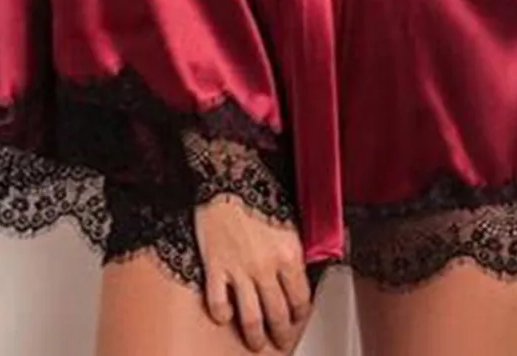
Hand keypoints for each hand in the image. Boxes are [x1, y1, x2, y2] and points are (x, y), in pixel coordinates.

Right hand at [194, 194, 312, 351]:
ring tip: (256, 342)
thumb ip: (294, 247)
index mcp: (289, 253)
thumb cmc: (257, 190)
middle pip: (278, 314)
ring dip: (255, 336)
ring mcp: (240, 270)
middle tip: (281, 341)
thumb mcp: (288, 217)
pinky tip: (224, 316)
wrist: (226, 177)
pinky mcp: (216, 268)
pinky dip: (221, 315)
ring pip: (251, 318)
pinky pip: (218, 303)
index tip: (298, 318)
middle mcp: (266, 267)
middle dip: (281, 333)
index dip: (301, 314)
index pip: (301, 298)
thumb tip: (300, 270)